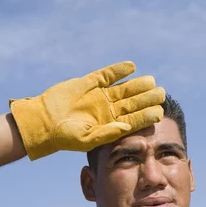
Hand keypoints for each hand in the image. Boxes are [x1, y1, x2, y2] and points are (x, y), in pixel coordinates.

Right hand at [9, 62, 164, 160]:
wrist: (44, 122)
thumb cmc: (64, 136)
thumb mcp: (87, 139)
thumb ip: (108, 133)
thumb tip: (127, 126)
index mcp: (109, 126)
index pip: (132, 120)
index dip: (146, 116)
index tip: (159, 112)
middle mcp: (107, 111)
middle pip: (131, 103)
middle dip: (146, 98)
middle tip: (161, 93)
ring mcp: (99, 96)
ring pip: (123, 89)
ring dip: (137, 85)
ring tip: (152, 81)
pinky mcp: (88, 83)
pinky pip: (106, 75)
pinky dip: (118, 71)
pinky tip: (131, 67)